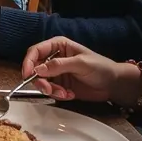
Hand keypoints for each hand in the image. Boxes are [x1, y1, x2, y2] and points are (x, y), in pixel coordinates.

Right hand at [22, 37, 141, 105]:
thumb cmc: (100, 67)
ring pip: (41, 81)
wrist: (114, 84)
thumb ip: (58, 65)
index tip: (27, 76)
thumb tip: (37, 70)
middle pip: (34, 68)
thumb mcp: (81, 64)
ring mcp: (56, 72)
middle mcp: (53, 58)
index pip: (35, 51)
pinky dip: (57, 95)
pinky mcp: (59, 85)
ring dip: (50, 90)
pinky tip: (70, 95)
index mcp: (57, 46)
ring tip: (65, 93)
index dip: (28, 63)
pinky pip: (50, 91)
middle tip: (49, 90)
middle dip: (40, 81)